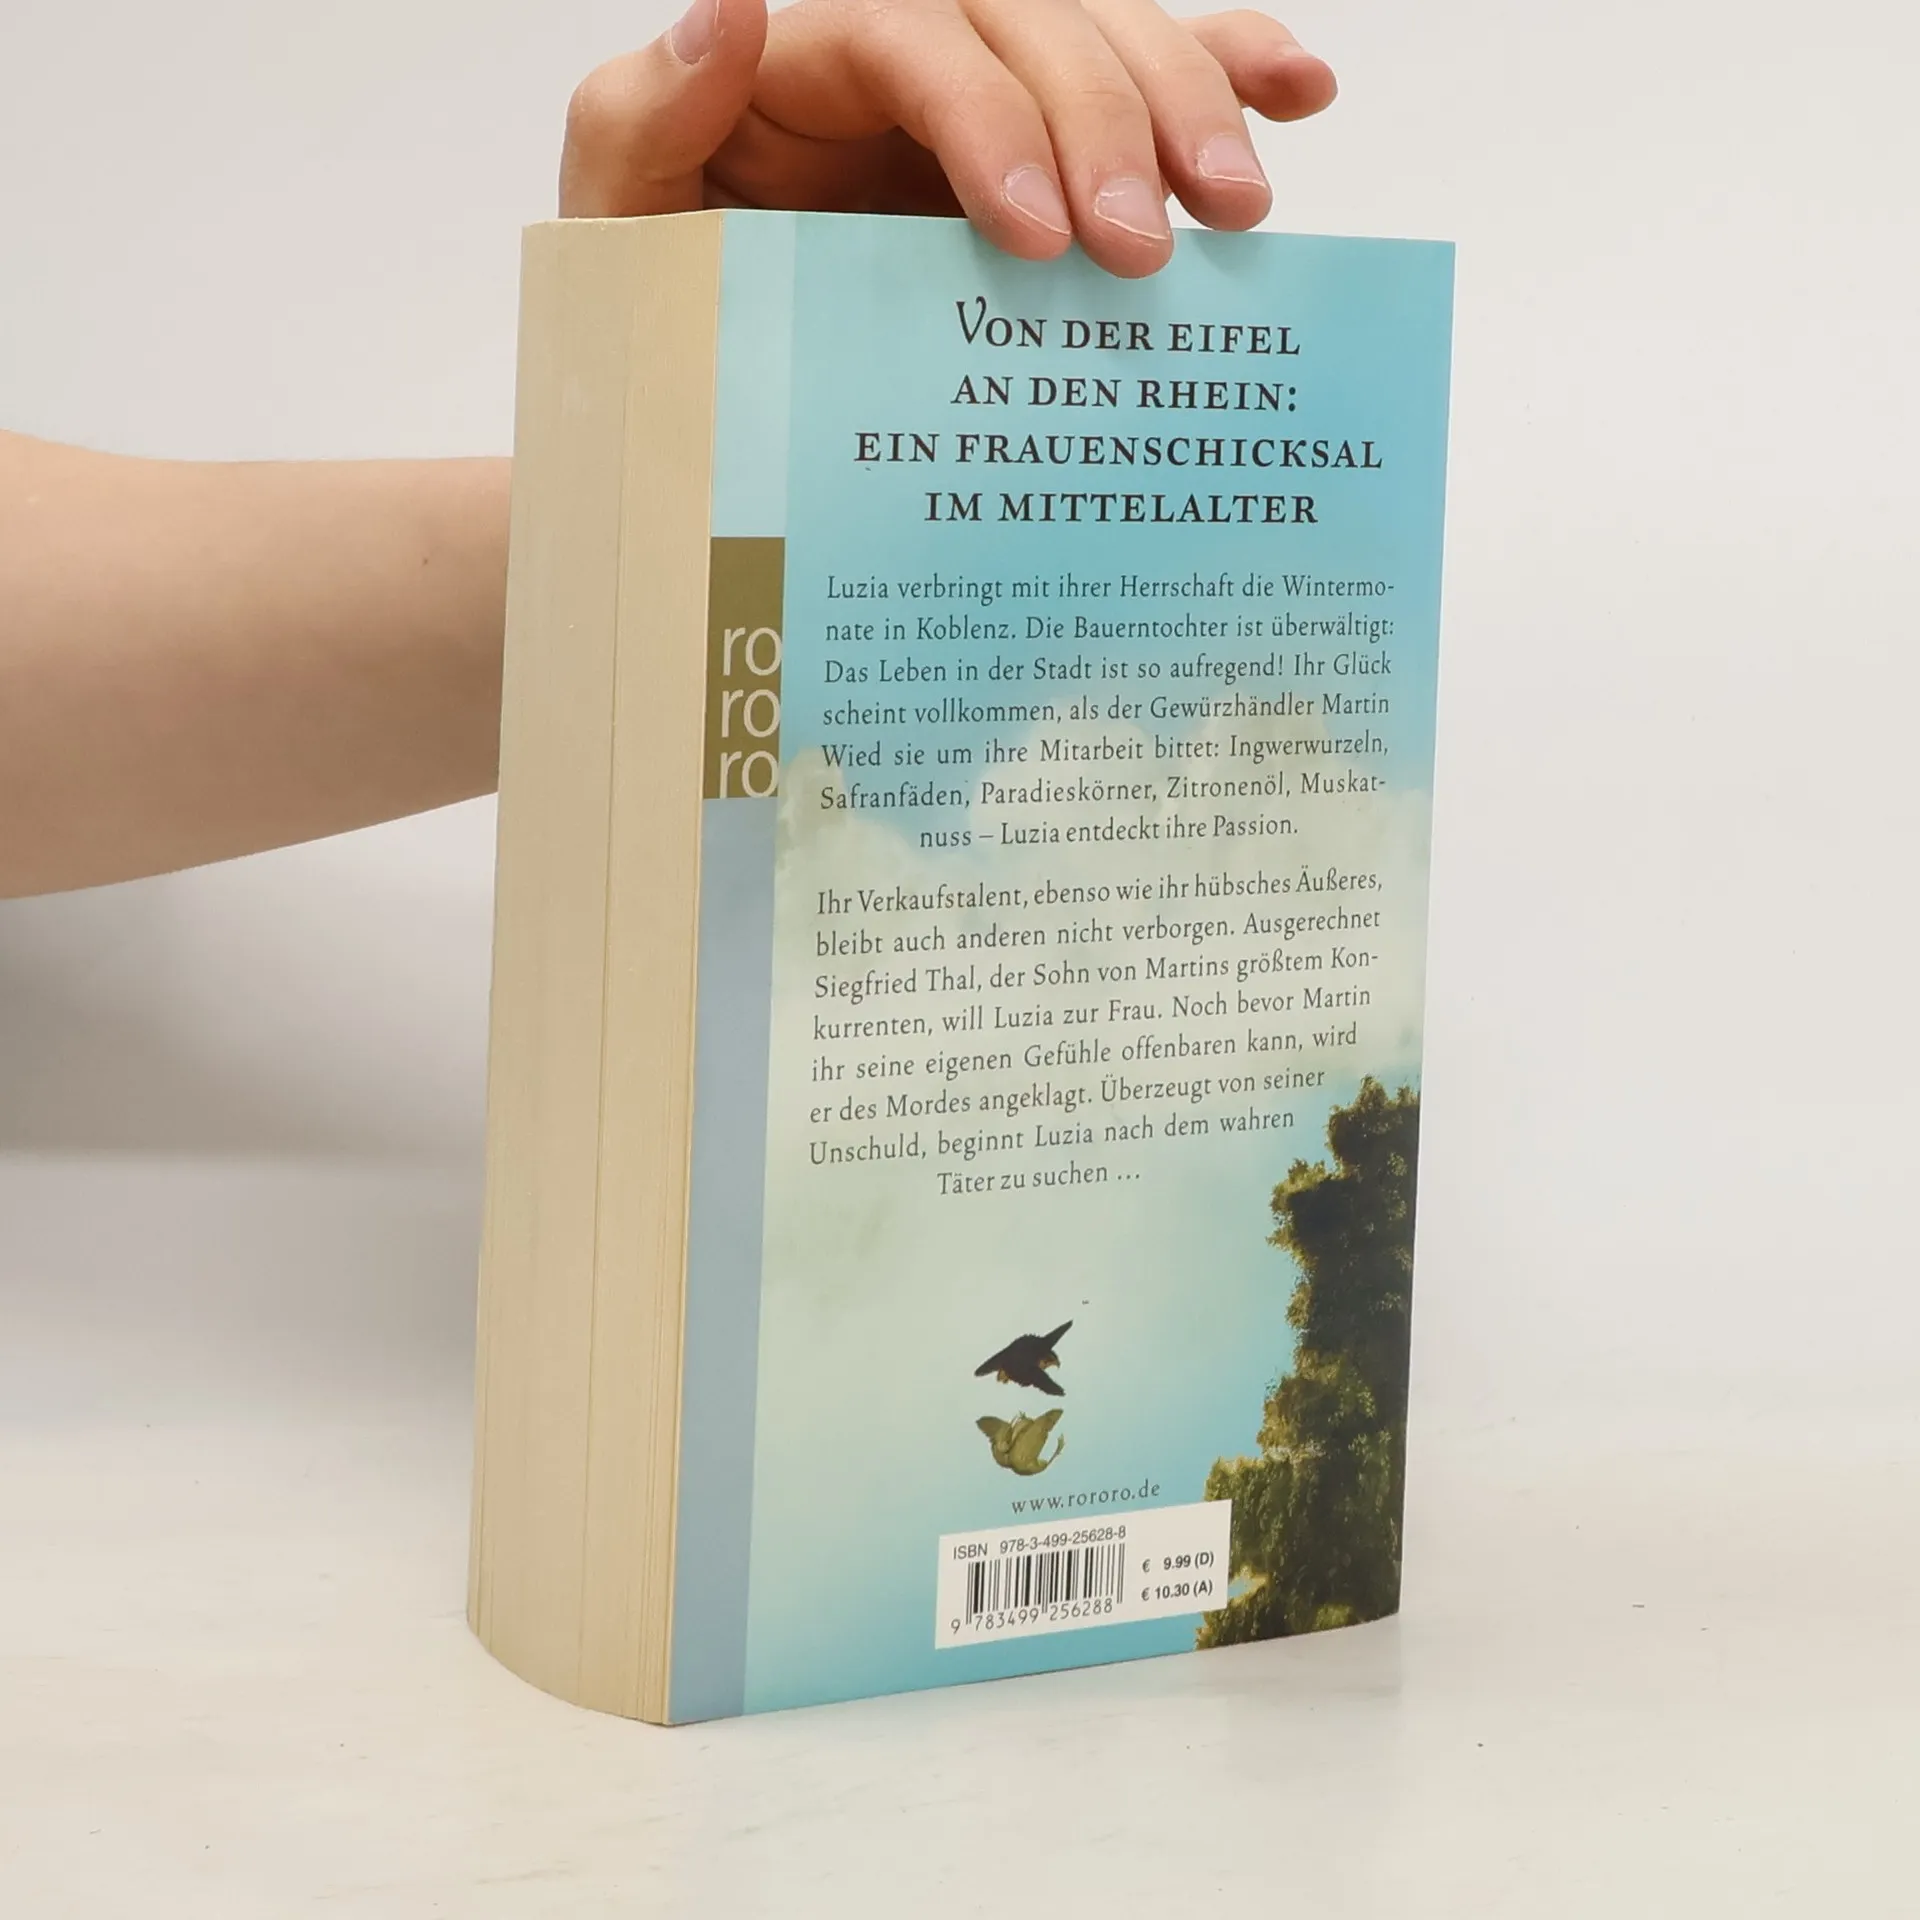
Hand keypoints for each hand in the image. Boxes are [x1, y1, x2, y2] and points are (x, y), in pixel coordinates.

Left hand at [560, 0, 1335, 278]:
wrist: (708, 394)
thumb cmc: (660, 314)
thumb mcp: (617, 224)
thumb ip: (644, 120)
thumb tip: (732, 3)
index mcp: (805, 65)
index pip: (916, 36)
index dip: (990, 117)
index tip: (1039, 237)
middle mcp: (911, 60)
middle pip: (1037, 21)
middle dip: (1110, 122)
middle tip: (1147, 251)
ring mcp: (991, 99)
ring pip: (1111, 41)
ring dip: (1192, 104)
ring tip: (1239, 207)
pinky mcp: (1049, 152)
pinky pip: (1147, 74)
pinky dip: (1232, 66)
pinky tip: (1300, 94)